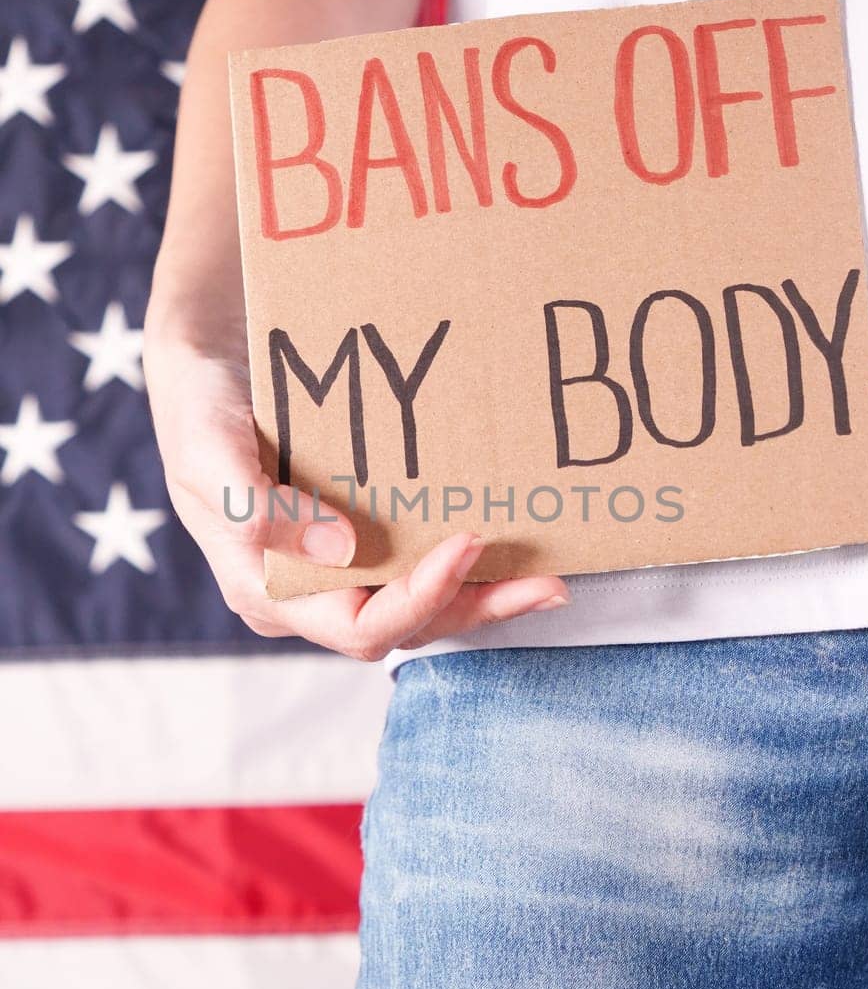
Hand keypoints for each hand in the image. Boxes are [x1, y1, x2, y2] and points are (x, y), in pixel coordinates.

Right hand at [144, 332, 570, 660]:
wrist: (206, 361)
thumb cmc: (197, 405)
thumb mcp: (207, 450)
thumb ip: (257, 507)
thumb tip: (342, 550)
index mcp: (268, 590)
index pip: (359, 627)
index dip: (420, 599)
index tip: (466, 542)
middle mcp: (310, 592)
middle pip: (407, 625)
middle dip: (478, 607)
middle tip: (547, 583)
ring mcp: (339, 567)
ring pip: (423, 601)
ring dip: (486, 593)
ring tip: (550, 577)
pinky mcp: (362, 535)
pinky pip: (421, 559)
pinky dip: (469, 559)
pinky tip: (515, 540)